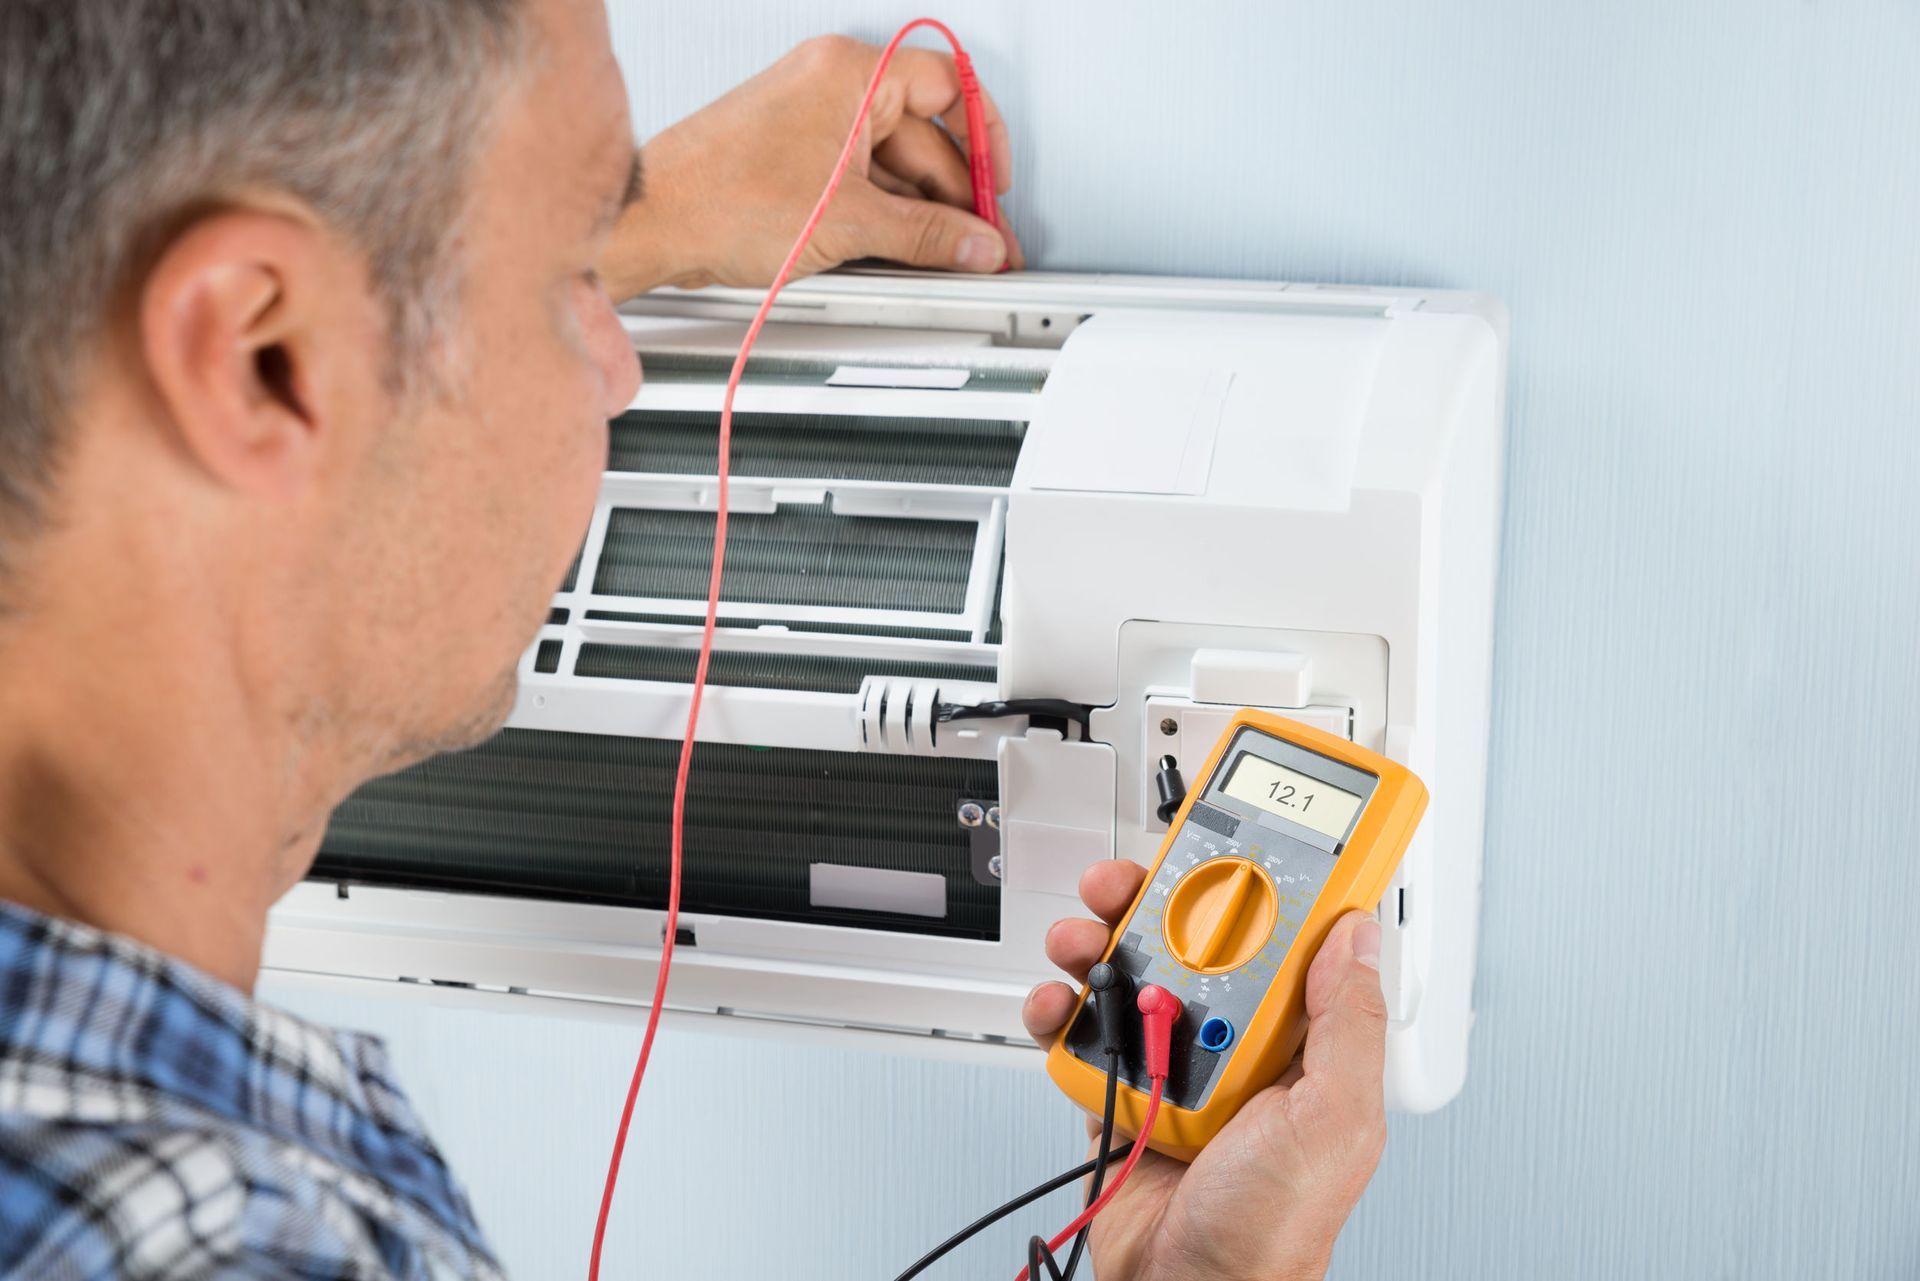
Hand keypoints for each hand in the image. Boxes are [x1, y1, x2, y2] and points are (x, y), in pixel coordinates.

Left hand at [602, 34, 1023, 299]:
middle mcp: (831, 86)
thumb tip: (975, 243)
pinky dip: (885, 215)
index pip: (949, 84)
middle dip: (956, 195)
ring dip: (922, 213)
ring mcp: (812, 122)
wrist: (654, 224)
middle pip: (924, 136)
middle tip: (981, 244)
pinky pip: (859, 179)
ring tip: (946, 259)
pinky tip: (904, 252)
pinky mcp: (795, 158)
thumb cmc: (722, 199)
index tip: (997, 184)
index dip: (985, 137)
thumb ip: (928, 235)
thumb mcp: (849, 223)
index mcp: (851, 73)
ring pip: (892, 165)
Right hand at [1022, 864, 1388, 1280]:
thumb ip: (1347, 1027)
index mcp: (1298, 1043)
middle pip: (1194, 942)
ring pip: (1133, 975)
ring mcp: (1176, 1065)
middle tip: (1124, 888)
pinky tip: (1058, 1007)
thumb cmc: (1274, 1231)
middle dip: (1154, 903)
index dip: (1257, 888)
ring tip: (1081, 947)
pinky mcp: (1121, 1088)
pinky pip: (1084, 1031)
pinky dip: (1060, 1010)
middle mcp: (1237, 1045)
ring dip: (1097, 947)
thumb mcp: (1335, 1123)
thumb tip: (1357, 936)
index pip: (1284, 940)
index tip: (1231, 848)